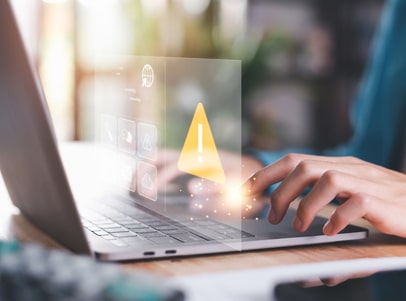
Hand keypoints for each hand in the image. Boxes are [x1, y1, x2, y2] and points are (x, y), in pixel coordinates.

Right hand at [142, 149, 265, 217]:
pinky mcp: (187, 164)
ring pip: (157, 158)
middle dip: (141, 170)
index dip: (159, 179)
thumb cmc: (246, 179)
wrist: (254, 170)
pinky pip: (163, 165)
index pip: (173, 165)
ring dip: (143, 170)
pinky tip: (147, 189)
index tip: (148, 195)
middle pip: (158, 155)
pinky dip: (151, 173)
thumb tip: (190, 190)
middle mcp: (192, 154)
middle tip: (133, 190)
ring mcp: (188, 158)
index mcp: (202, 158)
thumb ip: (216, 188)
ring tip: (134, 189)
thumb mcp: (236, 185)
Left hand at [245, 154, 405, 240]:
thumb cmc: (386, 203)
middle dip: (279, 192)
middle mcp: (349, 168)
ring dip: (304, 205)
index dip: (267, 174)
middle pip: (303, 165)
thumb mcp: (351, 194)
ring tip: (298, 226)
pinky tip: (330, 231)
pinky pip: (355, 202)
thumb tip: (290, 212)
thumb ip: (323, 197)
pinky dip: (337, 217)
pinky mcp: (382, 200)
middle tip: (271, 217)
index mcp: (338, 165)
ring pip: (326, 178)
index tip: (247, 192)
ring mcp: (366, 181)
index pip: (295, 160)